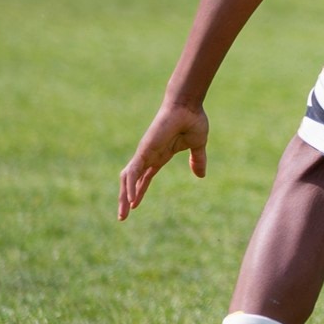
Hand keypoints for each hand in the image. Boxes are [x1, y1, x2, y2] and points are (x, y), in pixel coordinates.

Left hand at [117, 100, 209, 219]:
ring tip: (124, 214)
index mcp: (160, 156)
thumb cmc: (192, 120)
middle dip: (126, 199)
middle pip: (132, 181)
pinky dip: (132, 186)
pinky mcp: (144, 151)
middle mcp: (149, 156)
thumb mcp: (198, 146)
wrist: (187, 106)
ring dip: (124, 197)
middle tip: (123, 216)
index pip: (145, 178)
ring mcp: (145, 153)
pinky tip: (131, 200)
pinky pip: (134, 172)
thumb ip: (197, 160)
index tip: (134, 206)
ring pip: (128, 179)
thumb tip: (201, 175)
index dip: (139, 191)